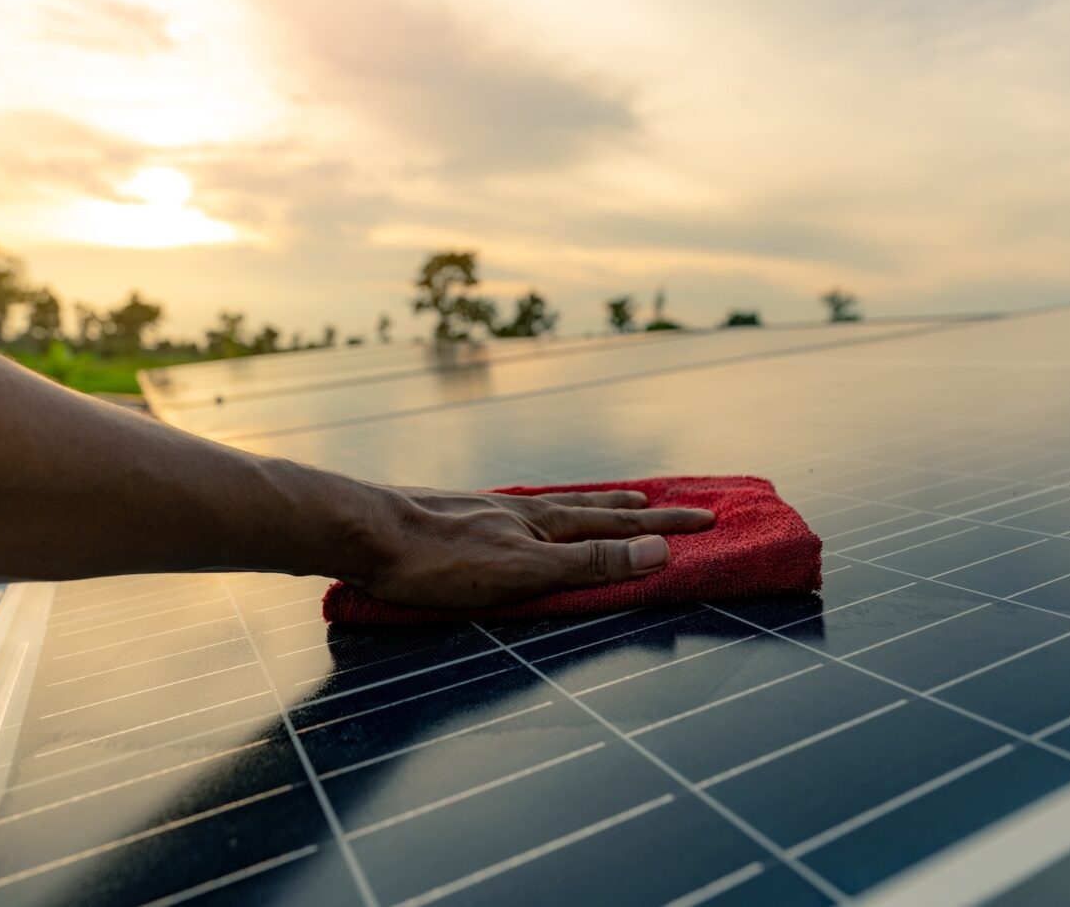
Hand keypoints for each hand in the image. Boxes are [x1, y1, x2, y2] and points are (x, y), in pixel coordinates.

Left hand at [344, 484, 715, 608]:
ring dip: (598, 505)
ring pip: (560, 506)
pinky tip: (537, 514)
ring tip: (620, 498)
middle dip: (642, 510)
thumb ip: (590, 563)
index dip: (664, 525)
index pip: (620, 523)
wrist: (362, 533)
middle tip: (676, 501)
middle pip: (595, 508)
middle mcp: (524, 510)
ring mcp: (492, 511)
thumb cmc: (438, 562)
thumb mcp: (524, 571)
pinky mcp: (462, 518)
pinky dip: (552, 512)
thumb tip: (659, 551)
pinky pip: (526, 511)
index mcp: (545, 523)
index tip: (707, 519)